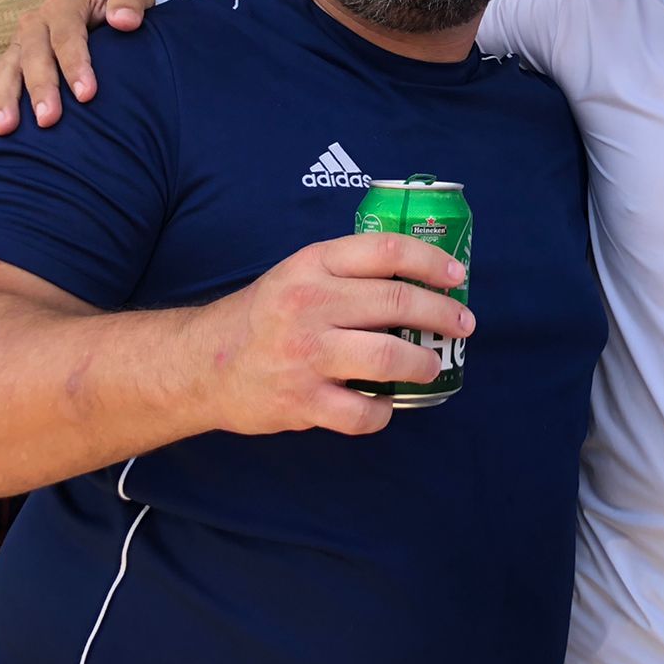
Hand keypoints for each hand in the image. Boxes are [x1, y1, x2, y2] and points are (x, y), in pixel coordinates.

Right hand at [0, 0, 154, 136]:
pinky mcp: (11, 64)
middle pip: (33, 56)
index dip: (75, 64)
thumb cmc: (122, 7)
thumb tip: (124, 20)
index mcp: (64, 6)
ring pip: (6, 71)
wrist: (108, 10)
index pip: (67, 35)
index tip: (88, 95)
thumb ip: (131, 1)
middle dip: (39, 88)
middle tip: (48, 120)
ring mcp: (20, 45)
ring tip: (4, 130)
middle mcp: (35, 24)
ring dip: (3, 100)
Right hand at [196, 232, 474, 436]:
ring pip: (390, 357)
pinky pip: (363, 413)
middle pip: (398, 302)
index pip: (387, 250)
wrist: (201, 365)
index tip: (457, 276)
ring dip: (423, 364)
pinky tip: (384, 405)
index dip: (432, 261)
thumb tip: (419, 279)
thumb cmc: (263, 316)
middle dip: (443, 315)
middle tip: (462, 326)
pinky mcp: (301, 401)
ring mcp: (306, 355)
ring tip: (430, 366)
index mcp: (312, 265)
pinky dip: (383, 413)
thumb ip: (347, 272)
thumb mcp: (297, 274)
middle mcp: (310, 305)